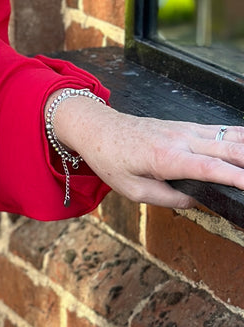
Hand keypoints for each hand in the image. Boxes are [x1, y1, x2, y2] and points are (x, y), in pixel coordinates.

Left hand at [49, 93, 243, 208]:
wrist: (97, 128)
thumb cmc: (111, 159)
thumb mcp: (133, 191)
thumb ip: (168, 199)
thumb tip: (196, 200)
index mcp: (166, 158)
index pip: (210, 167)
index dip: (235, 177)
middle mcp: (180, 139)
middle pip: (227, 149)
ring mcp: (185, 129)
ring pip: (228, 135)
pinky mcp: (185, 126)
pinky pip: (220, 129)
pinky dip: (239, 136)